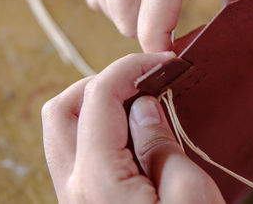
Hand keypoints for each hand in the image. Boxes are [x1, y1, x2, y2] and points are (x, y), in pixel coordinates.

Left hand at [41, 52, 224, 203]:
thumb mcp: (189, 195)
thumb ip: (160, 143)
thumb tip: (141, 104)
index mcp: (99, 179)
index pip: (99, 96)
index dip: (131, 68)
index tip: (163, 62)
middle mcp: (73, 184)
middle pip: (63, 107)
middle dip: (102, 82)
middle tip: (143, 83)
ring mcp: (72, 193)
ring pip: (63, 126)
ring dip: (95, 102)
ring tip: (137, 102)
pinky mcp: (82, 198)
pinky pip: (75, 147)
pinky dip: (97, 125)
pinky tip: (129, 129)